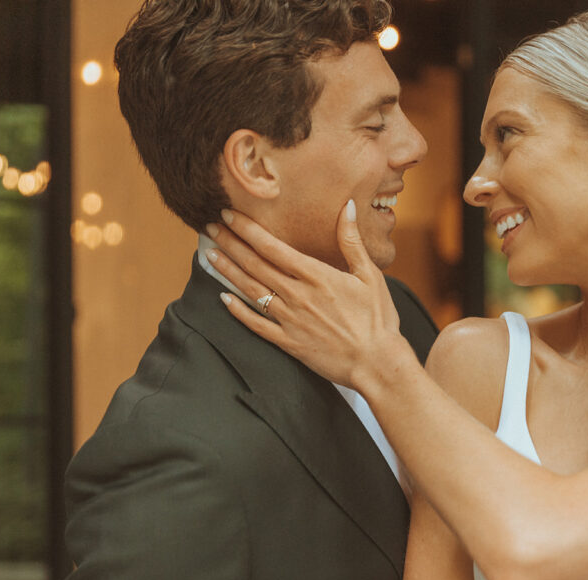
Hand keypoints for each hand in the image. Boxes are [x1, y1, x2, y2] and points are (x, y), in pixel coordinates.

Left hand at [204, 200, 413, 389]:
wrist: (377, 362)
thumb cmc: (378, 319)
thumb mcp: (371, 275)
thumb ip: (352, 241)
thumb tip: (347, 207)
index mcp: (317, 276)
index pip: (273, 247)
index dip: (247, 229)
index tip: (228, 215)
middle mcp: (298, 295)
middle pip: (255, 265)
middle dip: (230, 243)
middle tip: (209, 228)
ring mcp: (291, 320)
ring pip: (251, 291)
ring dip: (228, 271)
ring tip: (210, 255)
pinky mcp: (289, 342)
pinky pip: (257, 325)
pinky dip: (238, 311)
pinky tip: (223, 299)